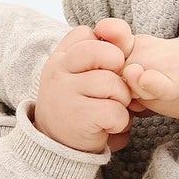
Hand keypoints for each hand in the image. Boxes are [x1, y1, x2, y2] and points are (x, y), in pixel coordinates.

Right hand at [30, 26, 133, 154]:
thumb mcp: (82, 73)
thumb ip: (101, 50)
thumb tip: (123, 34)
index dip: (107, 47)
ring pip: (113, 83)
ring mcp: (65, 93)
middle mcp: (58, 70)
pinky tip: (108, 126)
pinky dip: (120, 122)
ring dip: (121, 100)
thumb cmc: (77, 104)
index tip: (107, 67)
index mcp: (60, 57)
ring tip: (110, 110)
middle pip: (105, 53)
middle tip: (113, 89)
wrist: (55, 145)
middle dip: (119, 71)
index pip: (88, 34)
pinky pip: (115, 111)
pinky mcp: (77, 117)